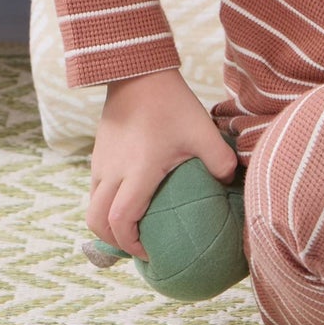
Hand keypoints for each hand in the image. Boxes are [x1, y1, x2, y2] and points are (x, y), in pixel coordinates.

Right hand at [87, 70, 237, 259]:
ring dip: (107, 224)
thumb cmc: (171, 103)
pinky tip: (128, 200)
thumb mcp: (202, 131)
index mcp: (137, 171)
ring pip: (91, 206)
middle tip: (138, 248)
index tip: (150, 253)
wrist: (138, 71)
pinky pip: (94, 190)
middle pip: (96, 222)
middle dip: (114, 243)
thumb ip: (221, 160)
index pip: (121, 221)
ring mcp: (100, 163)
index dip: (131, 244)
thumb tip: (232, 183)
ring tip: (133, 229)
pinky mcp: (97, 154)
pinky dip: (105, 204)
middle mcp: (112, 171)